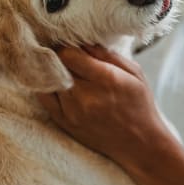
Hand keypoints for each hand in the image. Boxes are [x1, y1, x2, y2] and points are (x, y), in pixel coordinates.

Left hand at [37, 45, 168, 167]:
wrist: (139, 143)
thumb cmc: (140, 104)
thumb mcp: (135, 74)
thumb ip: (109, 55)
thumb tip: (84, 41)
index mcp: (106, 79)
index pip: (69, 54)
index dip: (67, 45)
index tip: (71, 44)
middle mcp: (86, 96)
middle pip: (56, 65)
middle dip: (60, 57)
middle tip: (66, 54)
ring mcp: (72, 111)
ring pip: (48, 80)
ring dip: (54, 71)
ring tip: (63, 68)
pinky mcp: (64, 123)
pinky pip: (43, 97)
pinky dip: (46, 86)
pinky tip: (56, 82)